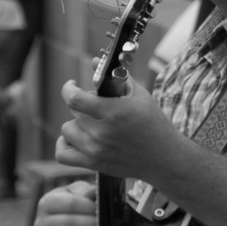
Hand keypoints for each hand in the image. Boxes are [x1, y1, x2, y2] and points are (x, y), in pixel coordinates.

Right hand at [33, 179, 96, 225]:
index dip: (88, 207)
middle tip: (102, 224)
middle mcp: (41, 224)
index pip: (69, 203)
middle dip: (90, 224)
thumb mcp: (82, 193)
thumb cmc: (79, 205)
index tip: (99, 209)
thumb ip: (88, 191)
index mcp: (47, 203)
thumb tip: (95, 191)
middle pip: (68, 224)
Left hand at [55, 78, 182, 183]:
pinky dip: (63, 145)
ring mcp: (96, 150)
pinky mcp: (93, 164)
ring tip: (91, 123)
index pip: (75, 99)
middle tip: (96, 106)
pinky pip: (62, 154)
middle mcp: (103, 132)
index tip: (72, 85)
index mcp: (115, 112)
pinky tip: (75, 138)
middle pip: (74, 112)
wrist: (164, 157)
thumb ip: (117, 77)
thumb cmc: (154, 123)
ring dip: (76, 124)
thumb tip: (94, 61)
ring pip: (67, 130)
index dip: (68, 89)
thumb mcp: (140, 96)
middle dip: (83, 105)